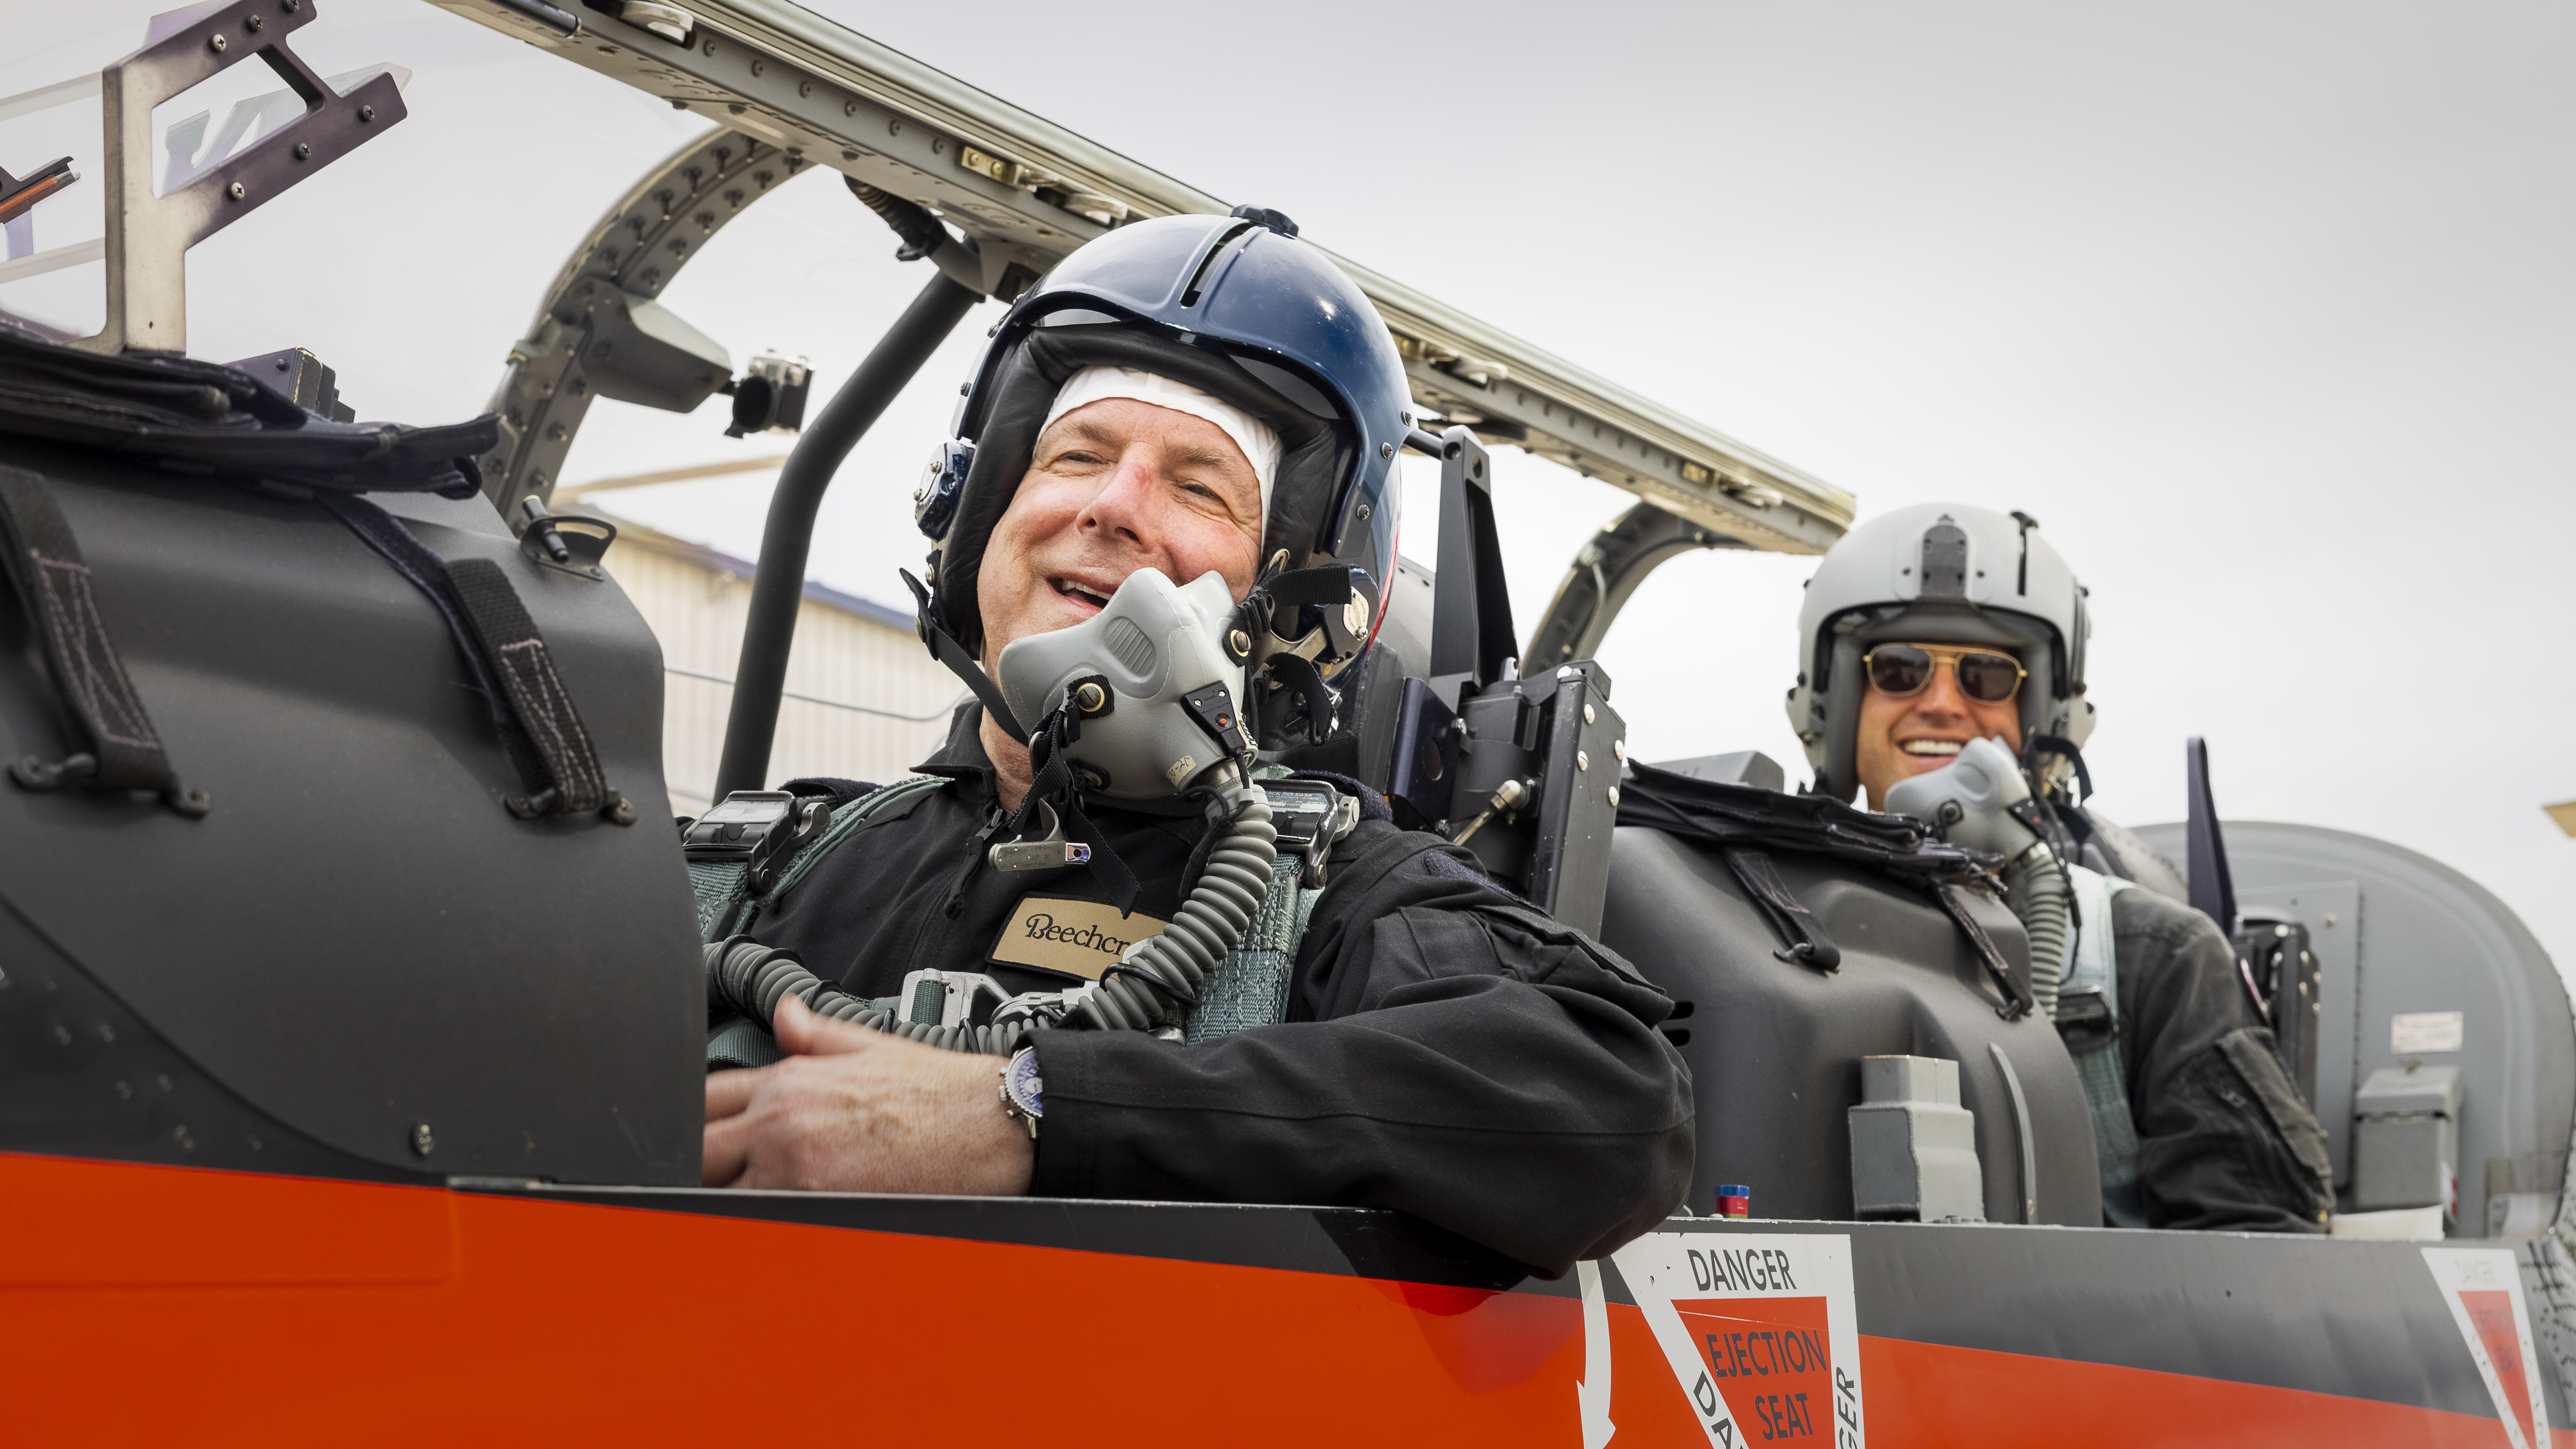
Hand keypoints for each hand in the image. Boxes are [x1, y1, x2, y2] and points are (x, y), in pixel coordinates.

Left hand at [701, 995, 1036, 1194]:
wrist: (989, 1124)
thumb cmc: (940, 1092)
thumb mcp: (870, 1043)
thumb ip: (814, 1034)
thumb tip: (784, 1014)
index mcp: (789, 1078)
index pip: (706, 1097)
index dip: (696, 1120)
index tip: (704, 1135)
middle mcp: (779, 1119)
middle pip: (697, 1150)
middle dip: (701, 1165)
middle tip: (718, 1178)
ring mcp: (790, 1165)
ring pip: (717, 1193)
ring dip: (724, 1198)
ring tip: (743, 1202)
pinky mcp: (812, 1205)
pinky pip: (757, 1221)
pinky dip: (754, 1223)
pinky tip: (768, 1220)